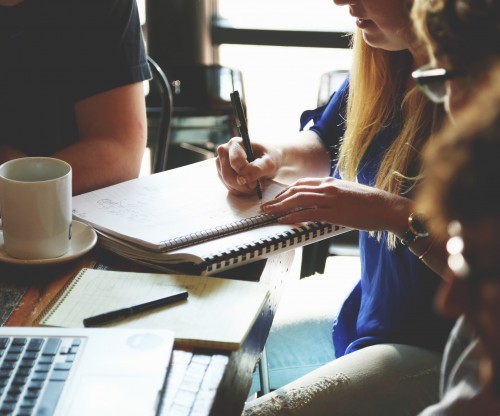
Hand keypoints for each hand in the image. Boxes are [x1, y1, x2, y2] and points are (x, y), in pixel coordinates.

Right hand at [215, 137, 281, 195]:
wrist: (268, 160)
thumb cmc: (269, 157)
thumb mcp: (270, 162)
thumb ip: (258, 169)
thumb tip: (244, 178)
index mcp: (235, 143)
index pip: (235, 162)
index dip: (245, 175)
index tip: (256, 182)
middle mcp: (224, 151)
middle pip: (228, 175)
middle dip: (243, 185)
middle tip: (256, 186)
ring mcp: (221, 163)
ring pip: (227, 183)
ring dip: (243, 189)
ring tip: (255, 184)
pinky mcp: (221, 173)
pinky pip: (228, 187)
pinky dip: (240, 190)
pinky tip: (249, 186)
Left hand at [261, 177, 407, 231]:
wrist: (387, 207)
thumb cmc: (370, 203)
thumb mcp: (348, 192)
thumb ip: (333, 194)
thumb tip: (322, 201)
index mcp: (331, 181)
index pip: (302, 183)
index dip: (286, 191)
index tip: (277, 198)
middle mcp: (328, 187)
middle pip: (296, 190)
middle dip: (278, 198)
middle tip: (266, 206)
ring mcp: (330, 198)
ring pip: (298, 199)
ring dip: (280, 206)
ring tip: (269, 213)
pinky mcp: (334, 212)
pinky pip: (308, 213)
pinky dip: (293, 216)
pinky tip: (283, 220)